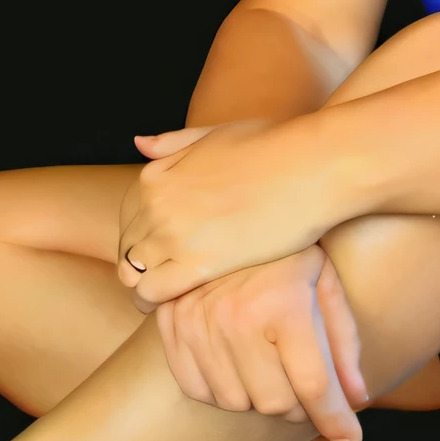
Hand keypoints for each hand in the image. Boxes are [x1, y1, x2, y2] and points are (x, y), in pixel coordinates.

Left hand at [118, 117, 350, 304]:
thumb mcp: (214, 133)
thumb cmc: (271, 145)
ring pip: (134, 274)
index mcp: (156, 175)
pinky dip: (156, 302)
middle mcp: (157, 204)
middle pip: (129, 248)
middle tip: (164, 279)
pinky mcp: (199, 263)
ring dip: (145, 286)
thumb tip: (139, 144)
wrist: (310, 167)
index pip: (129, 218)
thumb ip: (173, 142)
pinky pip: (154, 293)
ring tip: (168, 297)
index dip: (142, 237)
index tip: (158, 251)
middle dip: (141, 264)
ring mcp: (174, 234)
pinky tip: (176, 307)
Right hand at [155, 244, 369, 440]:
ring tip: (270, 360)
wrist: (229, 207)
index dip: (336, 421)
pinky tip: (236, 360)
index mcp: (283, 304)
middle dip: (300, 402)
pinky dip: (221, 386)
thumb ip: (344, 342)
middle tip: (305, 376)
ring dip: (259, 394)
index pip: (314, 386)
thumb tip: (358, 398)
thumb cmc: (288, 248)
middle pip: (276, 403)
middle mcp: (238, 317)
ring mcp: (198, 322)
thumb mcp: (326, 282)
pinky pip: (197, 388)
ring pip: (236, 402)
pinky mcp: (172, 324)